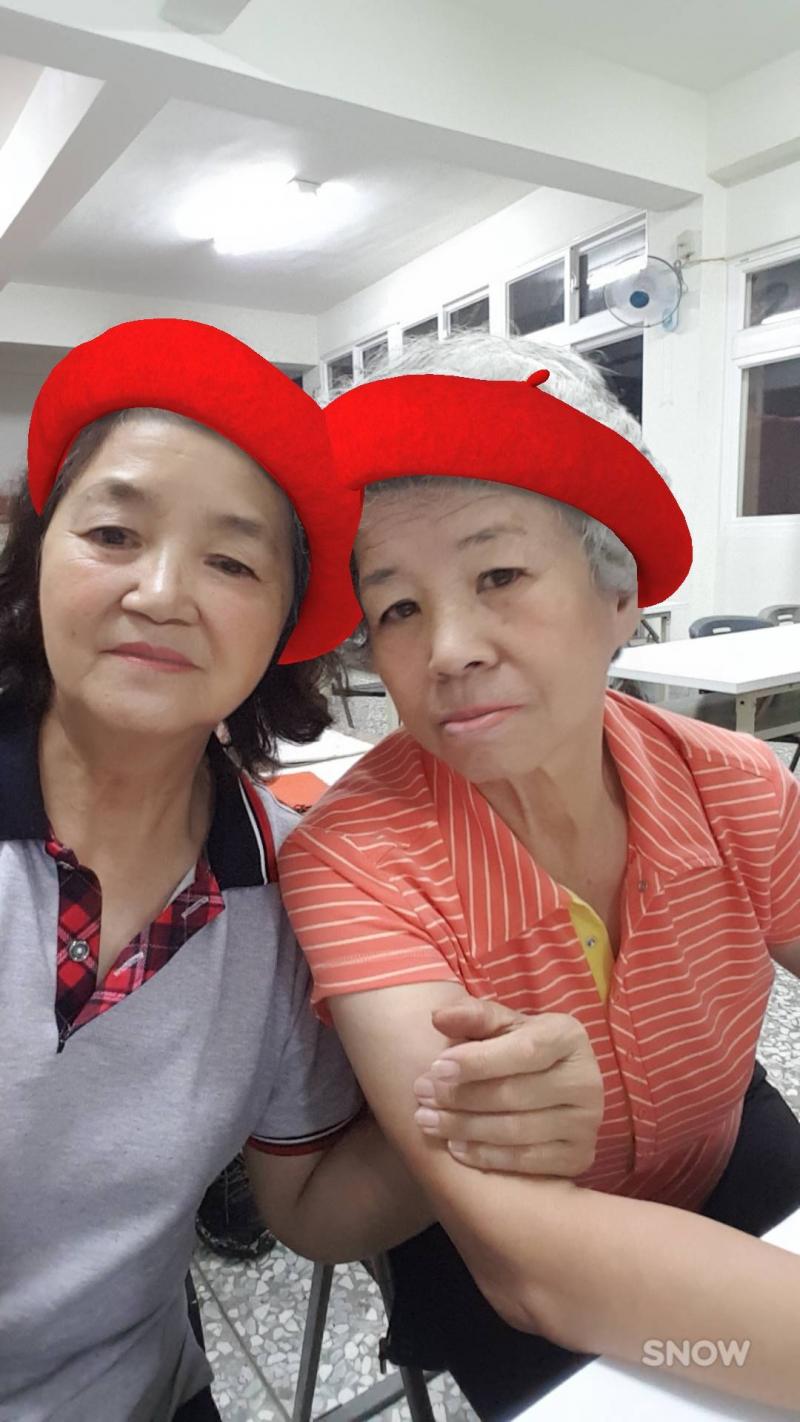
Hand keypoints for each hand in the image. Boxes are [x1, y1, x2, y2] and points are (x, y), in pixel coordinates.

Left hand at [412, 998, 602, 1176]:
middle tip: (421, 1095)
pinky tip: (455, 1147)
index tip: (436, 1067)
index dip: (477, 1061)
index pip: (523, 1051)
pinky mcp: (579, 1156)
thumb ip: (473, 1017)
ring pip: (516, 1130)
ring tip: (428, 1121)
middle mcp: (585, 1080)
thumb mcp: (501, 1025)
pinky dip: (485, 1155)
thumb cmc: (518, 1050)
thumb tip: (438, 1016)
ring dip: (465, 1127)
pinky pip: (526, 1161)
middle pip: (515, 1094)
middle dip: (461, 1096)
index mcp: (569, 1037)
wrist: (554, 1088)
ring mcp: (586, 1122)